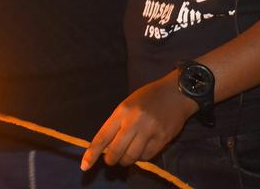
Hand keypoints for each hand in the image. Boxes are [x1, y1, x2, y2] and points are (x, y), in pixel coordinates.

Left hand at [81, 73, 196, 170]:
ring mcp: (149, 131)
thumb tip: (107, 146)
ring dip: (126, 160)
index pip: (102, 137)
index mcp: (121, 111)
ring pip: (132, 156)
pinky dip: (140, 158)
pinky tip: (140, 151)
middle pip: (116, 151)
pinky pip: (147, 156)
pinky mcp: (162, 139)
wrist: (175, 93)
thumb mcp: (127, 105)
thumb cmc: (147, 97)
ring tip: (126, 156)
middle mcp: (134, 122)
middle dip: (111, 160)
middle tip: (110, 160)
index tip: (84, 165)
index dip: (92, 153)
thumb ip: (117, 124)